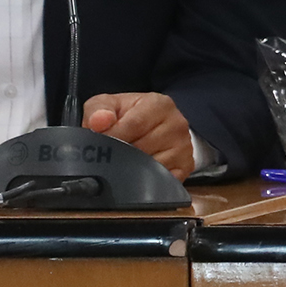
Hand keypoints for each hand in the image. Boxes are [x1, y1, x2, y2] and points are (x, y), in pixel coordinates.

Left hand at [82, 92, 196, 179]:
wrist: (153, 124)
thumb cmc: (130, 115)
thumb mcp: (110, 105)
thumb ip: (99, 109)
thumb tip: (98, 122)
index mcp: (160, 105)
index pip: (134, 125)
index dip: (112, 137)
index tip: (99, 144)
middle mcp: (177, 125)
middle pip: (141, 149)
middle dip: (121, 155)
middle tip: (111, 153)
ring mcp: (184, 147)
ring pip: (151, 168)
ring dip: (133, 168)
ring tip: (126, 160)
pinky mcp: (186, 166)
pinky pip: (161, 181)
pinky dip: (147, 180)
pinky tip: (139, 171)